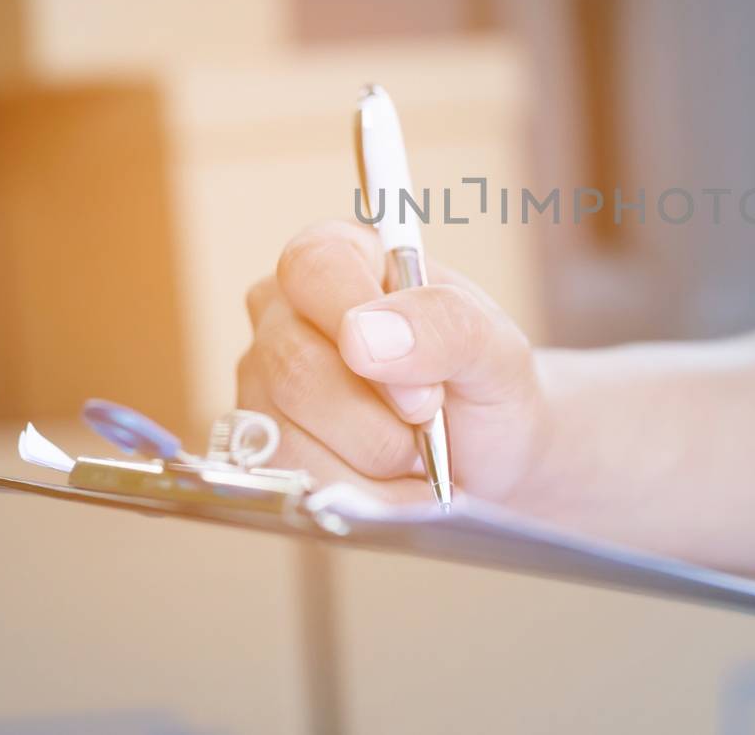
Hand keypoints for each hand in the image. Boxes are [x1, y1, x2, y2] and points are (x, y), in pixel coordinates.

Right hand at [236, 221, 550, 502]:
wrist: (490, 458)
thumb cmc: (486, 386)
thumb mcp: (496, 347)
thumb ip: (445, 324)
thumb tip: (364, 334)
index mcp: (342, 258)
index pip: (313, 268)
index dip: (363, 326)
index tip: (423, 386)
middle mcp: (286, 314)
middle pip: (291, 366)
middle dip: (377, 420)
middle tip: (430, 424)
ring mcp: (263, 383)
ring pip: (283, 435)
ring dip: (370, 464)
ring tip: (415, 457)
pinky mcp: (259, 446)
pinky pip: (284, 482)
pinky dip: (354, 496)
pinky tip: (392, 486)